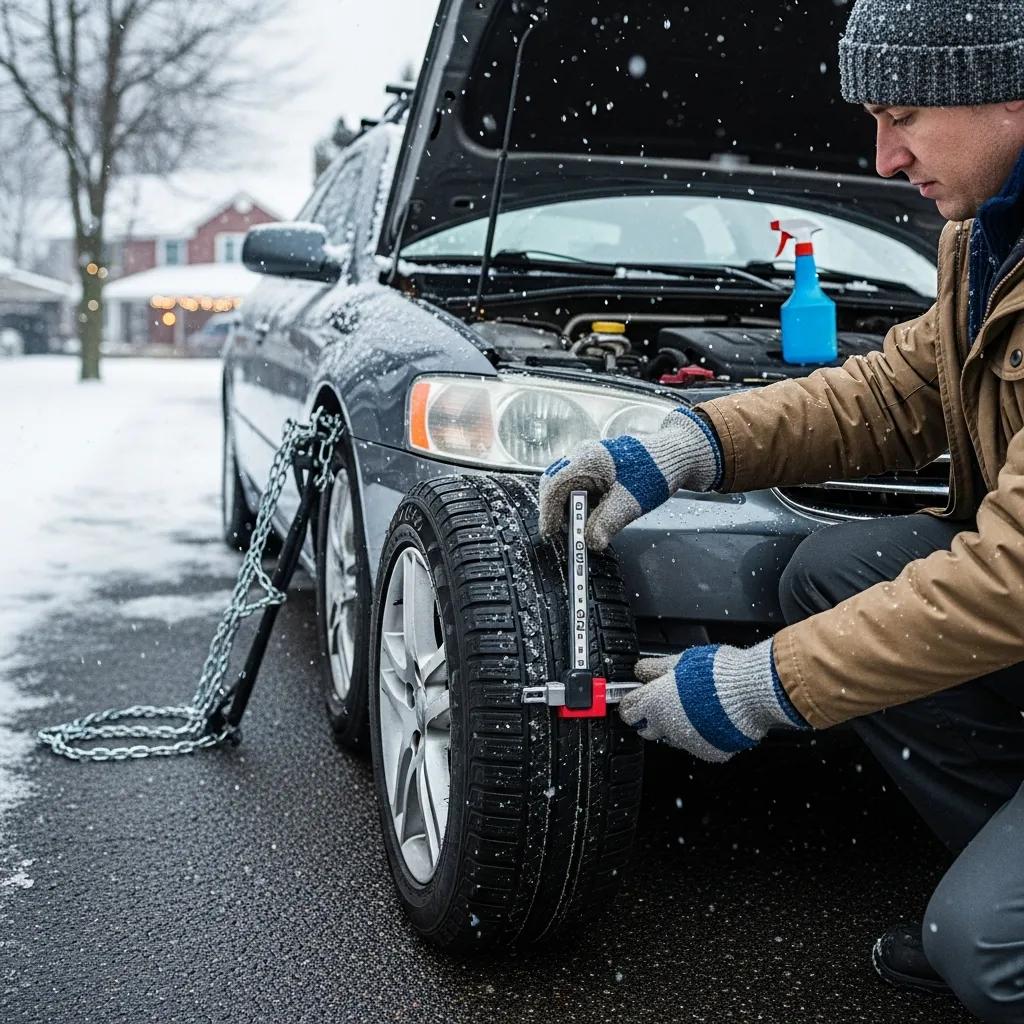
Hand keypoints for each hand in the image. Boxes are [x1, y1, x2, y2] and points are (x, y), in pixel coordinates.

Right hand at [537, 406, 721, 549]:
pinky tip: (595, 516)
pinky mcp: (596, 468)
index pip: (553, 486)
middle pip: (555, 486)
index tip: (550, 533)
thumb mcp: (630, 503)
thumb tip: (590, 543)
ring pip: (567, 487)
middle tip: (566, 535)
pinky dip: (582, 504)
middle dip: (557, 512)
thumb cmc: (655, 471)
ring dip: (570, 509)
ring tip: (584, 528)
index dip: (548, 512)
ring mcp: (588, 460)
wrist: (676, 455)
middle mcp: (582, 456)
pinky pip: (579, 487)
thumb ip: (607, 524)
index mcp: (587, 460)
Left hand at [618, 638, 806, 760]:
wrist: (752, 692)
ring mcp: (688, 742)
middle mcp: (668, 727)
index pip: (628, 711)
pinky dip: (701, 735)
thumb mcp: (682, 659)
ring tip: (694, 707)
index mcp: (656, 703)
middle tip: (664, 702)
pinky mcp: (710, 752)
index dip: (631, 703)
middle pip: (646, 729)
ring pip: (672, 738)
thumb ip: (657, 668)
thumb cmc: (718, 672)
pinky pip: (698, 745)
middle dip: (650, 718)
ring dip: (676, 726)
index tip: (635, 699)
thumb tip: (641, 670)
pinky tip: (712, 718)